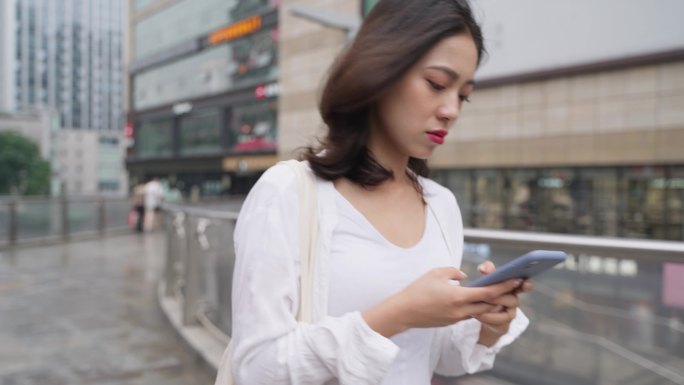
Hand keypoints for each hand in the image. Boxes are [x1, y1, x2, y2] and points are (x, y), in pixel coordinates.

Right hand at [362, 267, 523, 337]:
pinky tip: (477, 299)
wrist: (403, 312)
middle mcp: (461, 310)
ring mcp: (456, 318)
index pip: (488, 292)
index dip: (504, 286)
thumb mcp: (436, 273)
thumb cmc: (417, 290)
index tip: (516, 279)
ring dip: (490, 302)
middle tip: (513, 286)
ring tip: (498, 292)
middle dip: (503, 296)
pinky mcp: (451, 322)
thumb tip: (465, 277)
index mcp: (459, 297)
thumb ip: (454, 272)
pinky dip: (476, 306)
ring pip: (480, 310)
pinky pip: (468, 313)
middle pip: (489, 304)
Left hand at [474, 261, 532, 344]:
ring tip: (477, 306)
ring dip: (491, 309)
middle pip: (513, 300)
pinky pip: (499, 323)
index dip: (527, 284)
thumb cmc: (486, 293)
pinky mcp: (504, 326)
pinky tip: (477, 315)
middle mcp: (514, 301)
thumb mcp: (487, 280)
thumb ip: (487, 271)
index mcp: (513, 288)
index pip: (526, 285)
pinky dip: (488, 318)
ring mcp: (510, 315)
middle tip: (487, 295)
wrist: (481, 315)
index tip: (523, 281)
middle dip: (499, 297)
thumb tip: (483, 268)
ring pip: (506, 313)